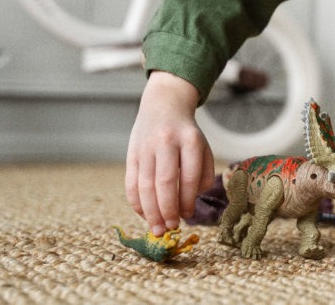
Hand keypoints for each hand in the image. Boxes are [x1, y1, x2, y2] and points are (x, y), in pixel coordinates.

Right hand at [125, 71, 213, 236]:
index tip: (187, 216)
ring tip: (157, 229)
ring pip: (145, 185)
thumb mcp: (203, 146)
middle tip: (171, 228)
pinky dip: (136, 203)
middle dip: (167, 209)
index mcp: (190, 140)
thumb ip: (203, 173)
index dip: (187, 199)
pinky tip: (144, 215)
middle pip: (164, 182)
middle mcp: (167, 142)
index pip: (190, 175)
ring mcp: (146, 147)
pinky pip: (130, 182)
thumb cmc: (187, 134)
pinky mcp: (131, 153)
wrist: (163, 105)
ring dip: (150, 212)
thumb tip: (191, 201)